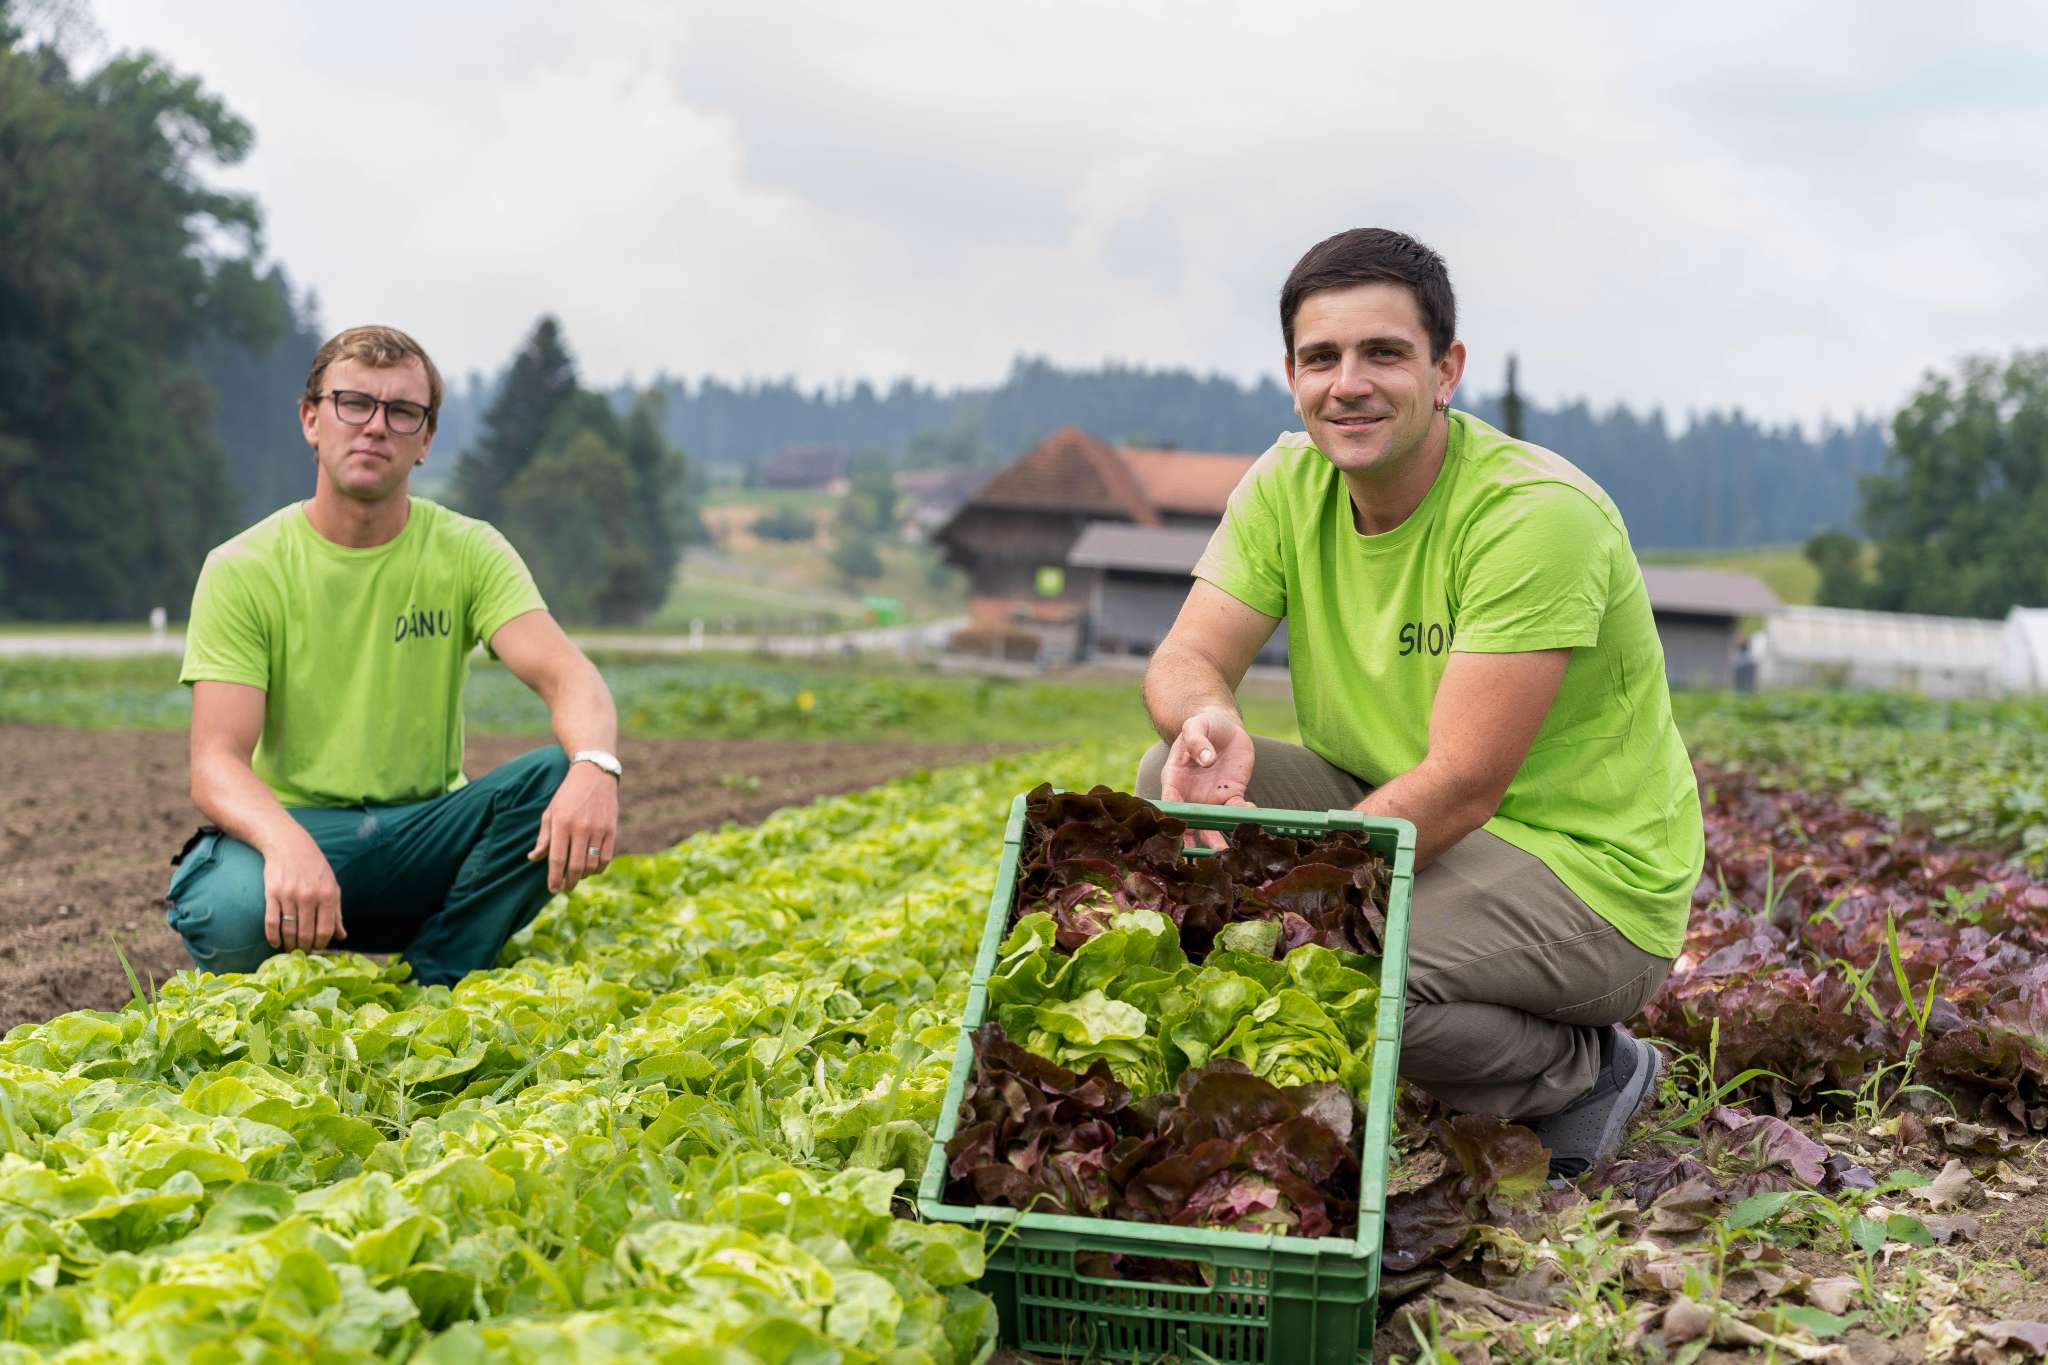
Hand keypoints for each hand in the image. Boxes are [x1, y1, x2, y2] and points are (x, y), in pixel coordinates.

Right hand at [262, 829, 344, 952]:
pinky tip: (275, 943)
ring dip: (289, 945)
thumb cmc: (314, 867)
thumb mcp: (331, 886)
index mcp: (327, 895)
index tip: (317, 949)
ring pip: (289, 931)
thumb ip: (336, 912)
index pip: (326, 930)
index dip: (321, 944)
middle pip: (306, 934)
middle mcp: (309, 896)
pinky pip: (271, 922)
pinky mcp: (272, 894)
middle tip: (302, 953)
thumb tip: (342, 936)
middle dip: (305, 948)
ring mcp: (289, 895)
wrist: (289, 845)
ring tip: (290, 950)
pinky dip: (273, 937)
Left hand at [528, 761, 619, 893]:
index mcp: (561, 823)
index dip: (554, 878)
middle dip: (569, 882)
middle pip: (576, 866)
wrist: (594, 774)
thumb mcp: (550, 813)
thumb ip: (544, 837)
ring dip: (584, 876)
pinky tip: (592, 869)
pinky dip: (599, 868)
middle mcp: (580, 828)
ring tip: (577, 877)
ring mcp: (598, 829)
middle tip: (565, 888)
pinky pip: (606, 857)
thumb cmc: (568, 795)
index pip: (557, 859)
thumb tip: (534, 858)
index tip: (552, 889)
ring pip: (592, 864)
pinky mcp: (611, 829)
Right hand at [1159, 709, 1255, 850]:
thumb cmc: (1202, 724)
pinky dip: (1243, 815)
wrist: (1223, 726)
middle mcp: (1190, 794)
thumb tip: (1206, 759)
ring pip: (1213, 823)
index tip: (1176, 834)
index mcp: (1174, 779)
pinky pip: (1237, 809)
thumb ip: (1196, 740)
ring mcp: (1211, 797)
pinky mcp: (1231, 795)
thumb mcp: (1195, 726)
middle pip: (1190, 821)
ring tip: (1226, 853)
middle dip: (1194, 841)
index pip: (1170, 802)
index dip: (1172, 818)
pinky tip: (1251, 814)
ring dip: (1218, 839)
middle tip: (1200, 858)